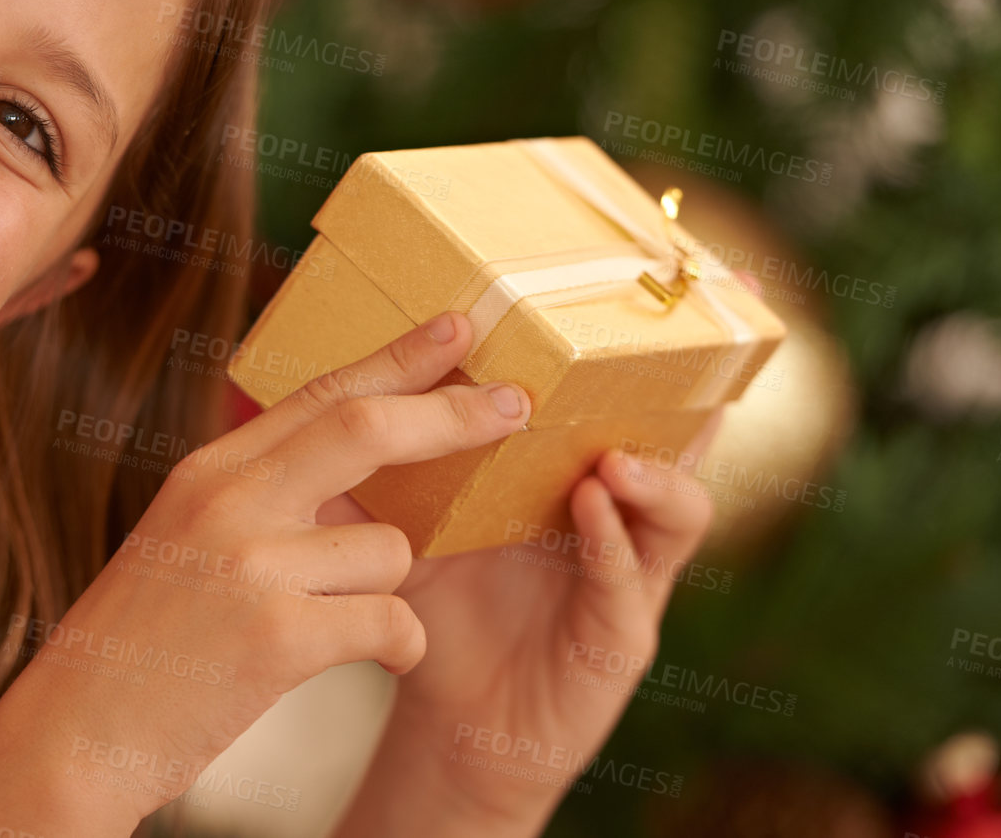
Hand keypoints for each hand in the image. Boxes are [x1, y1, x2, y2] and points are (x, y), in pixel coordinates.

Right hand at [0, 311, 534, 827]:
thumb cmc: (141, 644)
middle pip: (366, 426)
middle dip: (453, 414)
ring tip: (335, 629)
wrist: (75, 734)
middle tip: (517, 405)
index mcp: (209, 471)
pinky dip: (399, 646)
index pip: (320, 393)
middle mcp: (227, 500)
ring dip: (389, 591)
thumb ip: (258, 495)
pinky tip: (376, 660)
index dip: (397, 358)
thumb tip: (352, 461)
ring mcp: (250, 564)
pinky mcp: (276, 636)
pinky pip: (392, 621)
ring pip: (392, 550)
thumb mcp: (184, 539)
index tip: (456, 329)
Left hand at [321, 314, 718, 829]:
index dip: (602, 344)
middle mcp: (615, 514)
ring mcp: (631, 576)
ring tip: (616, 453)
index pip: (602, 398)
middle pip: (671, 435)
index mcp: (571, 475)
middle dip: (686, 383)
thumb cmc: (443, 611)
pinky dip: (615, 543)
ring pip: (677, 510)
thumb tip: (313, 400)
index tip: (619, 277)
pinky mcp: (624, 640)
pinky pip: (631, 585)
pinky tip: (593, 507)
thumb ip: (384, 472)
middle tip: (677, 329)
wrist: (457, 723)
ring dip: (654, 472)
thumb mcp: (416, 525)